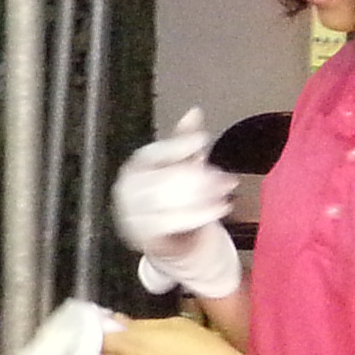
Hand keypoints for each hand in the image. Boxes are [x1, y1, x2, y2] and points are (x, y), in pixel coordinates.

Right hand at [113, 108, 240, 299]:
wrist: (174, 243)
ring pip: (169, 201)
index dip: (177, 146)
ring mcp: (131, 215)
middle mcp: (126, 190)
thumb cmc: (177, 200)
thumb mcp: (183, 166)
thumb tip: (194, 110)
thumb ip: (185, 141)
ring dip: (203, 197)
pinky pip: (173, 223)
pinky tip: (221, 208)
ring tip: (227, 192)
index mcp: (134, 168)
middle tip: (227, 178)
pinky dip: (200, 215)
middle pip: (163, 179)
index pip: (152, 153)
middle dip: (199, 178)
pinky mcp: (143, 237)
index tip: (203, 140)